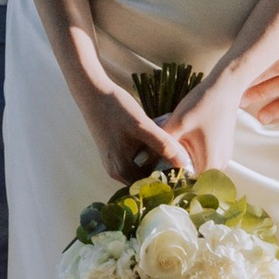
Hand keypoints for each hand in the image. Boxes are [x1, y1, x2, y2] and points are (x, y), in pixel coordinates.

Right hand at [81, 74, 188, 193]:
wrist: (93, 92)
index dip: (169, 181)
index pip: (151, 186)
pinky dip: (147, 155)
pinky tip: (158, 143)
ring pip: (142, 169)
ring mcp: (114, 162)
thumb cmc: (116, 108)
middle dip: (164, 172)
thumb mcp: (143, 126)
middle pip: (147, 179)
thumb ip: (163, 144)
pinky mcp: (114, 152)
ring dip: (156, 162)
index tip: (185, 173)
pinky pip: (135, 160)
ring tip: (174, 151)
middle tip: (183, 161)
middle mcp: (116, 172)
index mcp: (122, 171)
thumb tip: (184, 163)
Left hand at [165, 69, 246, 178]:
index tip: (154, 176)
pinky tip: (180, 146)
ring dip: (183, 164)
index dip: (170, 182)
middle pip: (193, 178)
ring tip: (165, 156)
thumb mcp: (177, 124)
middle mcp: (220, 166)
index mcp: (210, 165)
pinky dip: (192, 156)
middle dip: (175, 173)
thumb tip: (141, 160)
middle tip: (156, 166)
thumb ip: (161, 144)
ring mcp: (223, 157)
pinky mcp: (222, 148)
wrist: (225, 87)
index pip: (187, 185)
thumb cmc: (202, 104)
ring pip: (198, 168)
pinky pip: (204, 159)